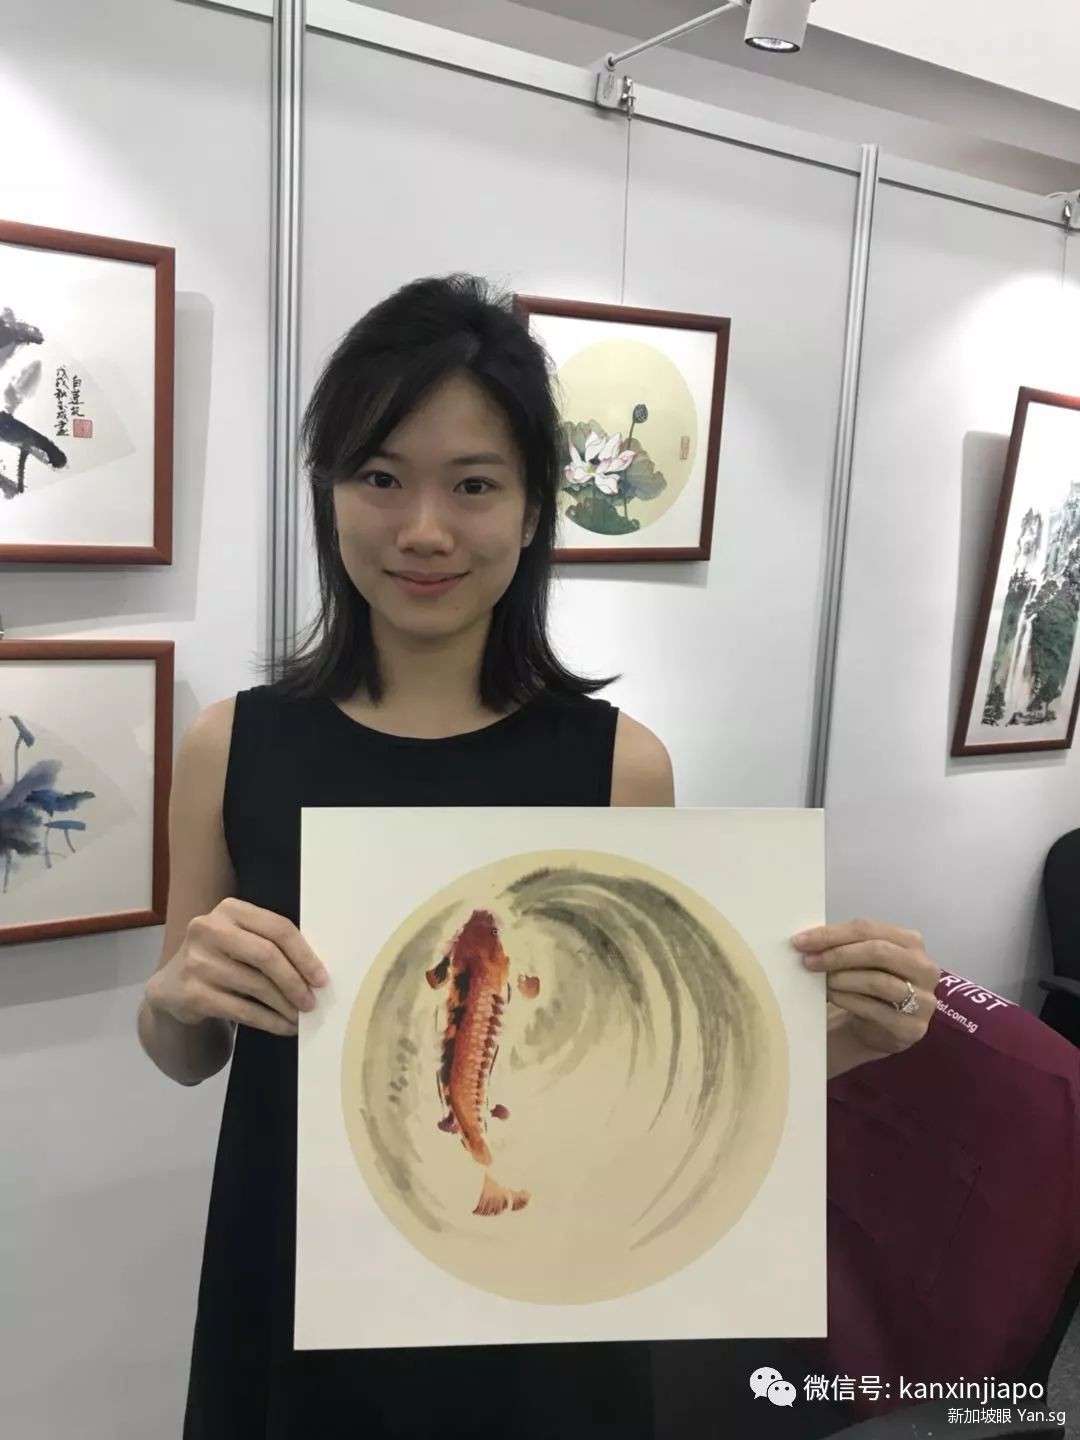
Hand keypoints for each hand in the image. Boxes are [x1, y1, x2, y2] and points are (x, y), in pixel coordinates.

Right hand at [146, 898, 327, 1037]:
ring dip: (285, 1006)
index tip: (322, 978)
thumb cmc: (221, 958)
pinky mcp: (193, 994)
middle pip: (267, 956)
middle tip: (312, 1001)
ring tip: (301, 1017)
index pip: (277, 928)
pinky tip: (284, 1027)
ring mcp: (198, 963)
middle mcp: (209, 930)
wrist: (172, 985)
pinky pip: (243, 1011)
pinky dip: (270, 1021)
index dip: (304, 955)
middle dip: (295, 981)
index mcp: (229, 910)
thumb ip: (271, 944)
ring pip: (257, 987)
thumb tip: (316, 973)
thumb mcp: (240, 938)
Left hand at [794, 918, 939, 1064]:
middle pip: (877, 951)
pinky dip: (848, 1000)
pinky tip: (832, 998)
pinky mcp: (912, 1026)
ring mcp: (923, 999)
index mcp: (910, 941)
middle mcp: (924, 967)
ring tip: (822, 982)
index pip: (867, 928)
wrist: (881, 1028)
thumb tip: (807, 941)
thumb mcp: (861, 961)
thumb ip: (845, 946)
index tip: (801, 941)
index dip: (832, 933)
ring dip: (842, 979)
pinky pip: (875, 1009)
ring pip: (878, 981)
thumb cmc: (869, 985)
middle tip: (808, 962)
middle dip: (837, 954)